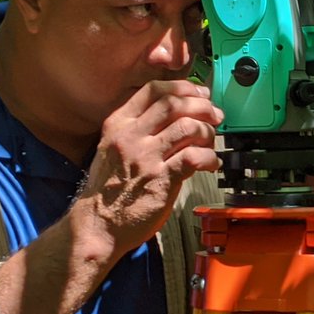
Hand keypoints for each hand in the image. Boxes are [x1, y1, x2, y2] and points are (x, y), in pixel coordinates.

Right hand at [75, 80, 222, 258]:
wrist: (98, 226)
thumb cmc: (109, 191)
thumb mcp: (114, 149)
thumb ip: (141, 131)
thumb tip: (180, 118)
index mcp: (118, 124)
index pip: (154, 90)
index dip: (182, 88)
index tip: (199, 93)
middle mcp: (131, 136)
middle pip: (174, 104)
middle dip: (201, 106)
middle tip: (215, 115)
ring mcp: (145, 157)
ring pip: (187, 127)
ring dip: (207, 131)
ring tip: (211, 142)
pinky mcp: (160, 179)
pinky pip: (193, 157)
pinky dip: (209, 157)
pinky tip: (211, 163)